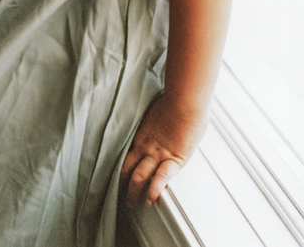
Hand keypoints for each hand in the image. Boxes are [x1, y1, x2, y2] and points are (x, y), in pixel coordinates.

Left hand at [120, 95, 205, 209]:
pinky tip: (150, 201)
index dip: (120, 165)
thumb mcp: (162, 109)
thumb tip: (162, 117)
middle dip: (121, 182)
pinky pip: (160, 180)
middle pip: (126, 167)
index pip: (125, 153)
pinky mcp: (172, 160)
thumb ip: (159, 119)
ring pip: (138, 177)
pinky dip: (153, 192)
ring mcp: (157, 154)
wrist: (185, 102)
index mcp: (141, 133)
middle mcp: (145, 145)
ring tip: (131, 203)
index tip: (118, 173)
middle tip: (117, 193)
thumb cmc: (177, 100)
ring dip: (133, 192)